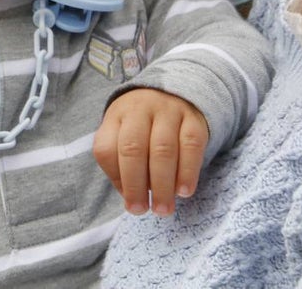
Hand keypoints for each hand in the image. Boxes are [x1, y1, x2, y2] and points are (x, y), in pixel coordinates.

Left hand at [93, 88, 208, 216]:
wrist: (177, 91)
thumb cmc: (144, 124)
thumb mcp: (123, 133)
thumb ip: (121, 162)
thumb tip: (131, 196)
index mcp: (117, 116)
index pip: (106, 148)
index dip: (115, 178)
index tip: (128, 201)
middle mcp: (140, 109)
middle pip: (133, 149)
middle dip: (136, 185)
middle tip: (142, 210)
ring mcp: (168, 111)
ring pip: (163, 149)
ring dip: (162, 184)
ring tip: (163, 209)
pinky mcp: (194, 119)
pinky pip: (191, 146)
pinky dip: (187, 172)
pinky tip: (184, 191)